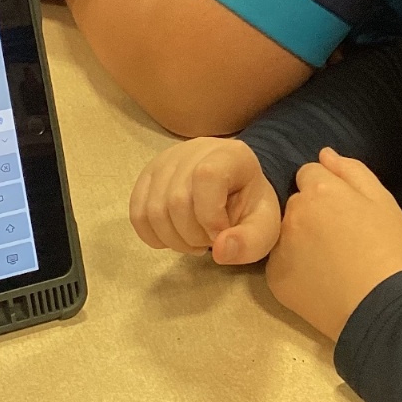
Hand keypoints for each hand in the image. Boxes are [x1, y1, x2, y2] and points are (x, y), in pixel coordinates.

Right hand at [129, 137, 281, 262]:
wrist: (236, 188)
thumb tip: (220, 251)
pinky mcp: (147, 177)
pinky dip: (153, 236)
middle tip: (209, 240)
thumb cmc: (250, 206)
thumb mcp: (264, 227)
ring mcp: (165, 161)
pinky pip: (137, 214)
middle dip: (193, 235)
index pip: (207, 177)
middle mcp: (192, 150)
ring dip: (174, 239)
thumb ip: (250, 241)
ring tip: (195, 239)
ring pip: (153, 210)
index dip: (211, 216)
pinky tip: (174, 237)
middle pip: (176, 200)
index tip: (222, 234)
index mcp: (229, 155)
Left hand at [265, 148, 401, 340]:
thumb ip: (352, 171)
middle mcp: (294, 213)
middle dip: (312, 213)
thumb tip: (324, 154)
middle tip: (341, 239)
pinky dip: (296, 268)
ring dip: (301, 239)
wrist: (384, 309)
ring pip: (287, 232)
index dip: (328, 191)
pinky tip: (321, 281)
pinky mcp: (275, 278)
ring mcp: (281, 247)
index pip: (309, 173)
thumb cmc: (391, 251)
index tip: (344, 212)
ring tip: (332, 263)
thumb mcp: (383, 201)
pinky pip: (282, 263)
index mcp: (321, 190)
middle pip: (297, 203)